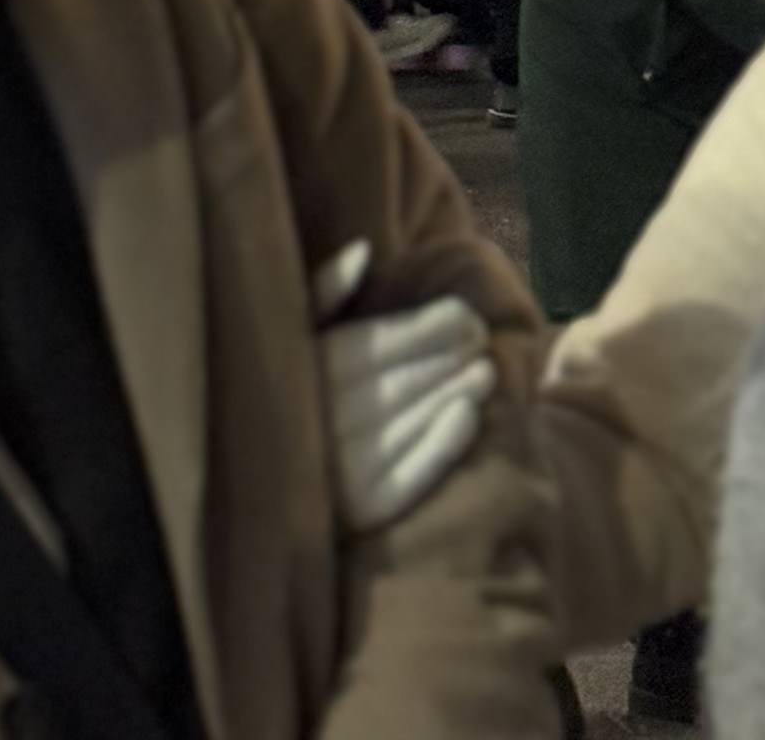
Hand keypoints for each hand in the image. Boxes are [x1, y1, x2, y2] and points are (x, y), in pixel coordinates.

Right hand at [312, 237, 494, 532]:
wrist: (277, 490)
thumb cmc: (301, 392)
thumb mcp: (300, 334)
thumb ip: (325, 291)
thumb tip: (364, 251)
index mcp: (302, 373)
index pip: (372, 346)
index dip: (425, 329)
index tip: (468, 316)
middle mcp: (314, 423)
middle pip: (393, 384)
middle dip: (445, 359)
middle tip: (483, 342)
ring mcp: (335, 474)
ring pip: (403, 426)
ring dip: (450, 394)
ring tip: (487, 373)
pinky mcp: (360, 514)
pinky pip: (403, 479)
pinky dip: (438, 447)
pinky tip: (469, 416)